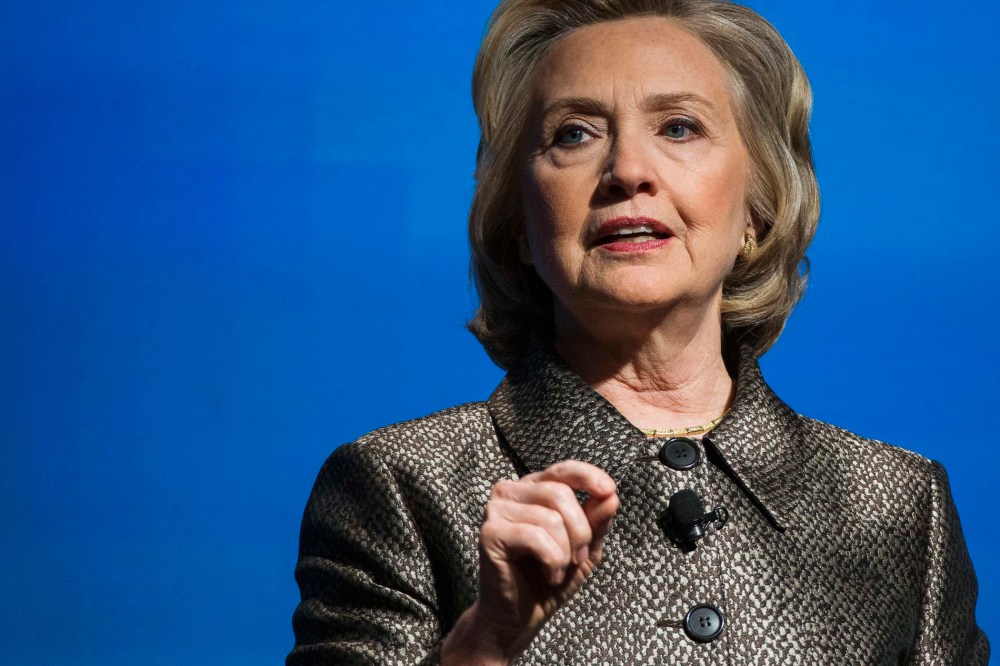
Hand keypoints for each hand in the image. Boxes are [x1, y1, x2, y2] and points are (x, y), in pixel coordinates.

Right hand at [442, 460, 618, 663]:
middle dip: (580, 531)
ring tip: (559, 570)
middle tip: (578, 558)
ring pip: (550, 517)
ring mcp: (496, 510)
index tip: (608, 490)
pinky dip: (552, 560)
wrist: (519, 617)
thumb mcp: (584, 549)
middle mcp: (510, 492)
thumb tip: (610, 496)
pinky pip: (535, 537)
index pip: (562, 470)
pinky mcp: (489, 533)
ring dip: (565, 551)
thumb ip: (596, 522)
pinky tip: (549, 574)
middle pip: (560, 493)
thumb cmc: (547, 580)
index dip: (588, 476)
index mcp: (532, 489)